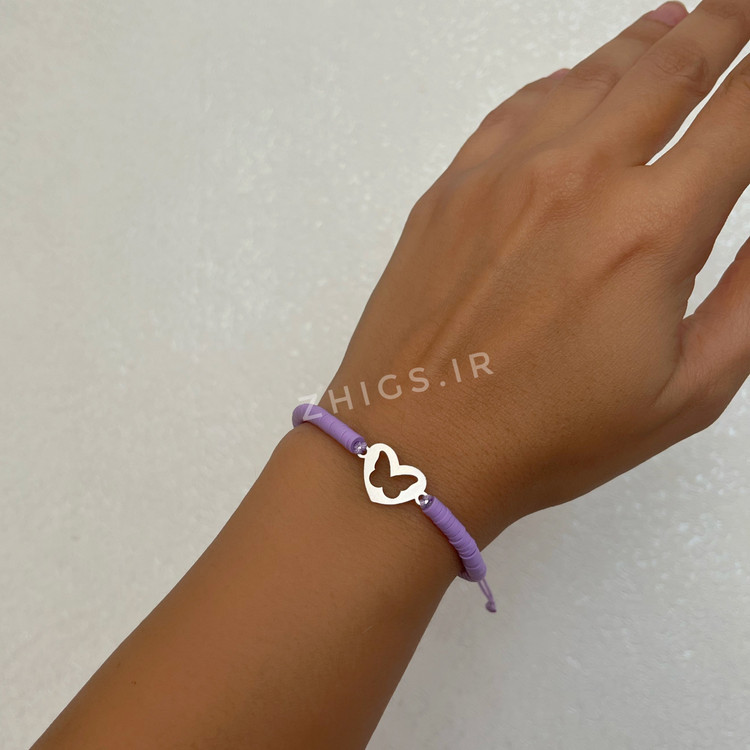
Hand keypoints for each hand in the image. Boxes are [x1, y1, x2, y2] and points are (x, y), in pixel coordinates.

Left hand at [322, 0, 749, 542]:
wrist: (416, 447)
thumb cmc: (544, 436)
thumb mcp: (685, 392)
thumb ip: (748, 298)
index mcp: (648, 230)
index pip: (739, 117)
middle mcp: (576, 179)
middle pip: (668, 69)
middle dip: (721, 29)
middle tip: (740, 9)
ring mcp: (502, 176)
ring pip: (591, 76)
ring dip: (644, 44)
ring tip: (677, 23)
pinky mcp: (450, 189)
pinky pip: (516, 107)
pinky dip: (562, 81)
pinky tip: (579, 76)